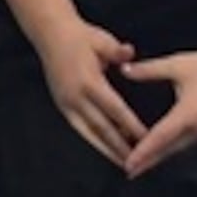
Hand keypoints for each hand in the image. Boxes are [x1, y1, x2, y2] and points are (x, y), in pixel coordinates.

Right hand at [37, 17, 144, 166]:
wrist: (50, 34)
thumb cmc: (80, 36)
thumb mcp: (102, 40)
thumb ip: (118, 52)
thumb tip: (130, 54)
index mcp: (89, 81)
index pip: (115, 109)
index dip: (131, 126)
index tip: (147, 139)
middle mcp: (76, 97)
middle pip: (102, 128)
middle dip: (120, 147)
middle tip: (137, 162)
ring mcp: (66, 103)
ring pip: (89, 133)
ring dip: (106, 149)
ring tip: (122, 162)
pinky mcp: (61, 105)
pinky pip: (79, 127)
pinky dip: (92, 140)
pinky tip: (104, 148)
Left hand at [116, 45, 196, 178]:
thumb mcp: (177, 65)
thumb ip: (149, 70)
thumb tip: (124, 70)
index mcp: (187, 116)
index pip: (159, 138)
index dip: (143, 152)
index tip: (128, 165)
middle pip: (169, 150)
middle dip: (148, 161)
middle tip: (129, 170)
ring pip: (179, 149)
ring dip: (161, 156)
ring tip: (143, 162)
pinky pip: (189, 144)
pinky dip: (174, 148)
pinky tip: (165, 148)